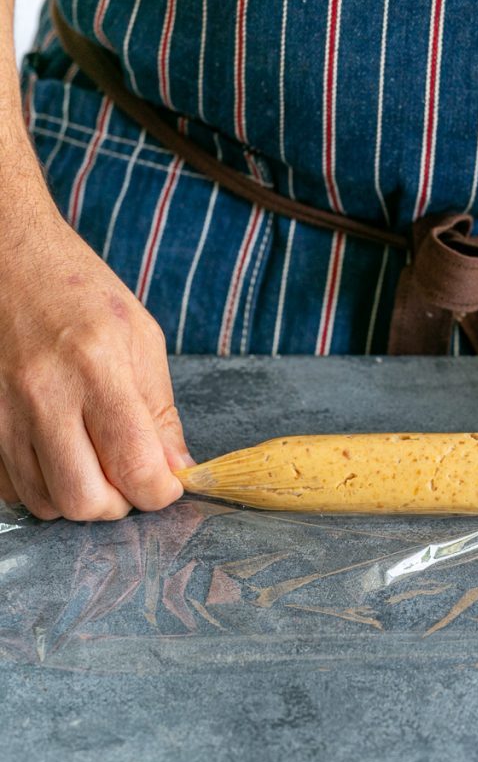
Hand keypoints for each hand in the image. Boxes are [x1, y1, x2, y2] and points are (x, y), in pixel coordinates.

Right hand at [0, 194, 193, 520]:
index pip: (134, 466)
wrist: (5, 258)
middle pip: (85, 500)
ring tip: (95, 459)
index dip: (159, 492)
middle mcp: (43, 395)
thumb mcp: (139, 338)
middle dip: (118, 503)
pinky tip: (58, 454)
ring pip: (45, 502)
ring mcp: (2, 412)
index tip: (166, 484)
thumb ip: (160, 410)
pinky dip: (41, 486)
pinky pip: (12, 488)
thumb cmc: (77, 289)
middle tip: (129, 477)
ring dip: (80, 496)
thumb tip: (175, 470)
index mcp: (96, 368)